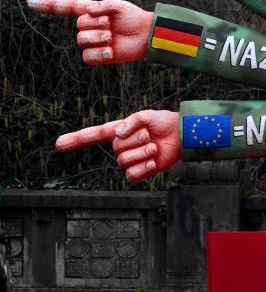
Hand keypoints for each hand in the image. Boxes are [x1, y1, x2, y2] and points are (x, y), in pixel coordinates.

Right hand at [26, 0, 151, 63]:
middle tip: (111, 24)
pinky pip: (88, 57)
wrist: (146, 35)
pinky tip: (111, 51)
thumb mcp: (118, 6)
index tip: (30, 0)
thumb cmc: (133, 18)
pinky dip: (100, 53)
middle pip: (79, 25)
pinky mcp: (98, 57)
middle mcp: (88, 26)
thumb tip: (88, 11)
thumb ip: (101, 5)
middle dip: (96, 23)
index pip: (65, 7)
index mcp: (90, 12)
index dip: (48, 4)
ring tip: (112, 36)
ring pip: (81, 40)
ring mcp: (92, 42)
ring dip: (98, 37)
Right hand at [56, 110, 180, 182]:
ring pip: (124, 162)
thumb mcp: (146, 116)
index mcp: (119, 131)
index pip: (93, 136)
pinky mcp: (139, 173)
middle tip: (149, 135)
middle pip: (115, 148)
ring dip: (142, 152)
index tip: (58, 144)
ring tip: (154, 146)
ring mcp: (129, 161)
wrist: (181, 136)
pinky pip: (132, 175)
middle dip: (135, 140)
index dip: (76, 139)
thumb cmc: (163, 123)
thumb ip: (131, 122)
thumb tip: (118, 133)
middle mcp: (121, 147)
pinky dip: (145, 167)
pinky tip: (154, 160)